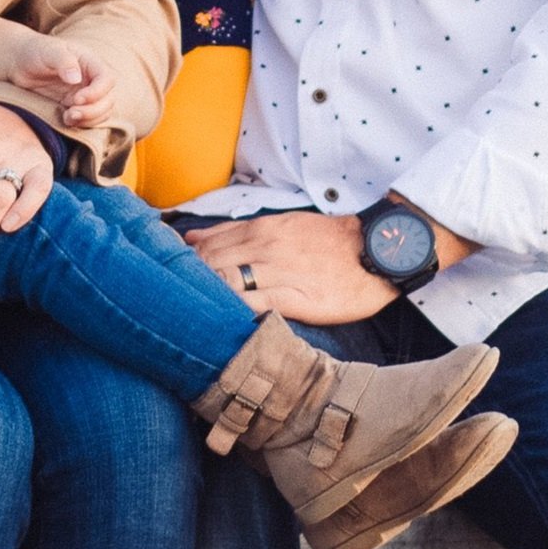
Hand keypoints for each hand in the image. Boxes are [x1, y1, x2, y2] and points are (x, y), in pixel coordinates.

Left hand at [9, 36, 114, 138]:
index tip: (77, 99)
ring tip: (67, 118)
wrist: (18, 63)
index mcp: (89, 62)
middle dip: (93, 111)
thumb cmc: (34, 51)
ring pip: (102, 112)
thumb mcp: (47, 51)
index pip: (107, 79)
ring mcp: (85, 94)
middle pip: (109, 99)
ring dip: (89, 120)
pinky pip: (89, 120)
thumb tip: (75, 78)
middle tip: (71, 113)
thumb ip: (63, 61)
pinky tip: (65, 121)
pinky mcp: (75, 107)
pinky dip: (82, 124)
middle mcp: (91, 79)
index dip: (97, 92)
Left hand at [181, 208, 402, 324]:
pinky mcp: (295, 298)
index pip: (207, 245)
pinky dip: (231, 312)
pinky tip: (219, 323)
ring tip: (188, 315)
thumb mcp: (283, 225)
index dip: (185, 264)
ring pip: (225, 282)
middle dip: (187, 282)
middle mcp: (265, 247)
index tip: (170, 278)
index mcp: (262, 229)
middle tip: (171, 302)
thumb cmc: (331, 241)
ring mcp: (279, 272)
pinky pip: (252, 305)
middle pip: (210, 264)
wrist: (378, 251)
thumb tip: (194, 238)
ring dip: (204, 297)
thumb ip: (238, 232)